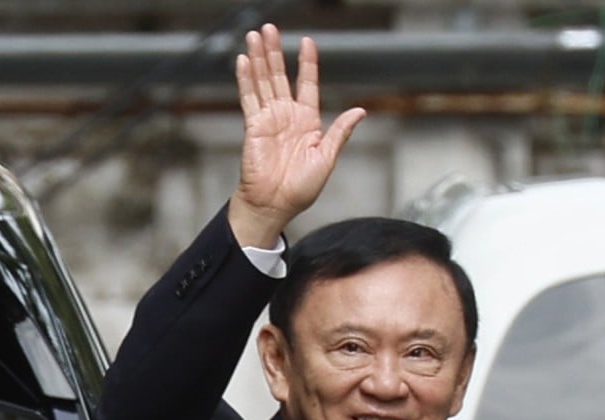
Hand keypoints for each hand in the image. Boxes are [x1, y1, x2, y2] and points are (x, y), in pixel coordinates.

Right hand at [228, 24, 365, 247]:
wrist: (275, 205)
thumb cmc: (300, 189)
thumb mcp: (327, 159)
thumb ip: (340, 132)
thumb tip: (360, 111)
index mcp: (307, 122)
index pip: (307, 84)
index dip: (307, 63)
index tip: (307, 42)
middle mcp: (287, 116)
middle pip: (280, 76)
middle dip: (275, 52)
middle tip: (269, 28)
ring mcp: (269, 119)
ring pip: (263, 81)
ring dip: (259, 58)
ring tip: (255, 36)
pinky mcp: (253, 126)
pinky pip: (249, 98)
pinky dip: (246, 79)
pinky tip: (244, 61)